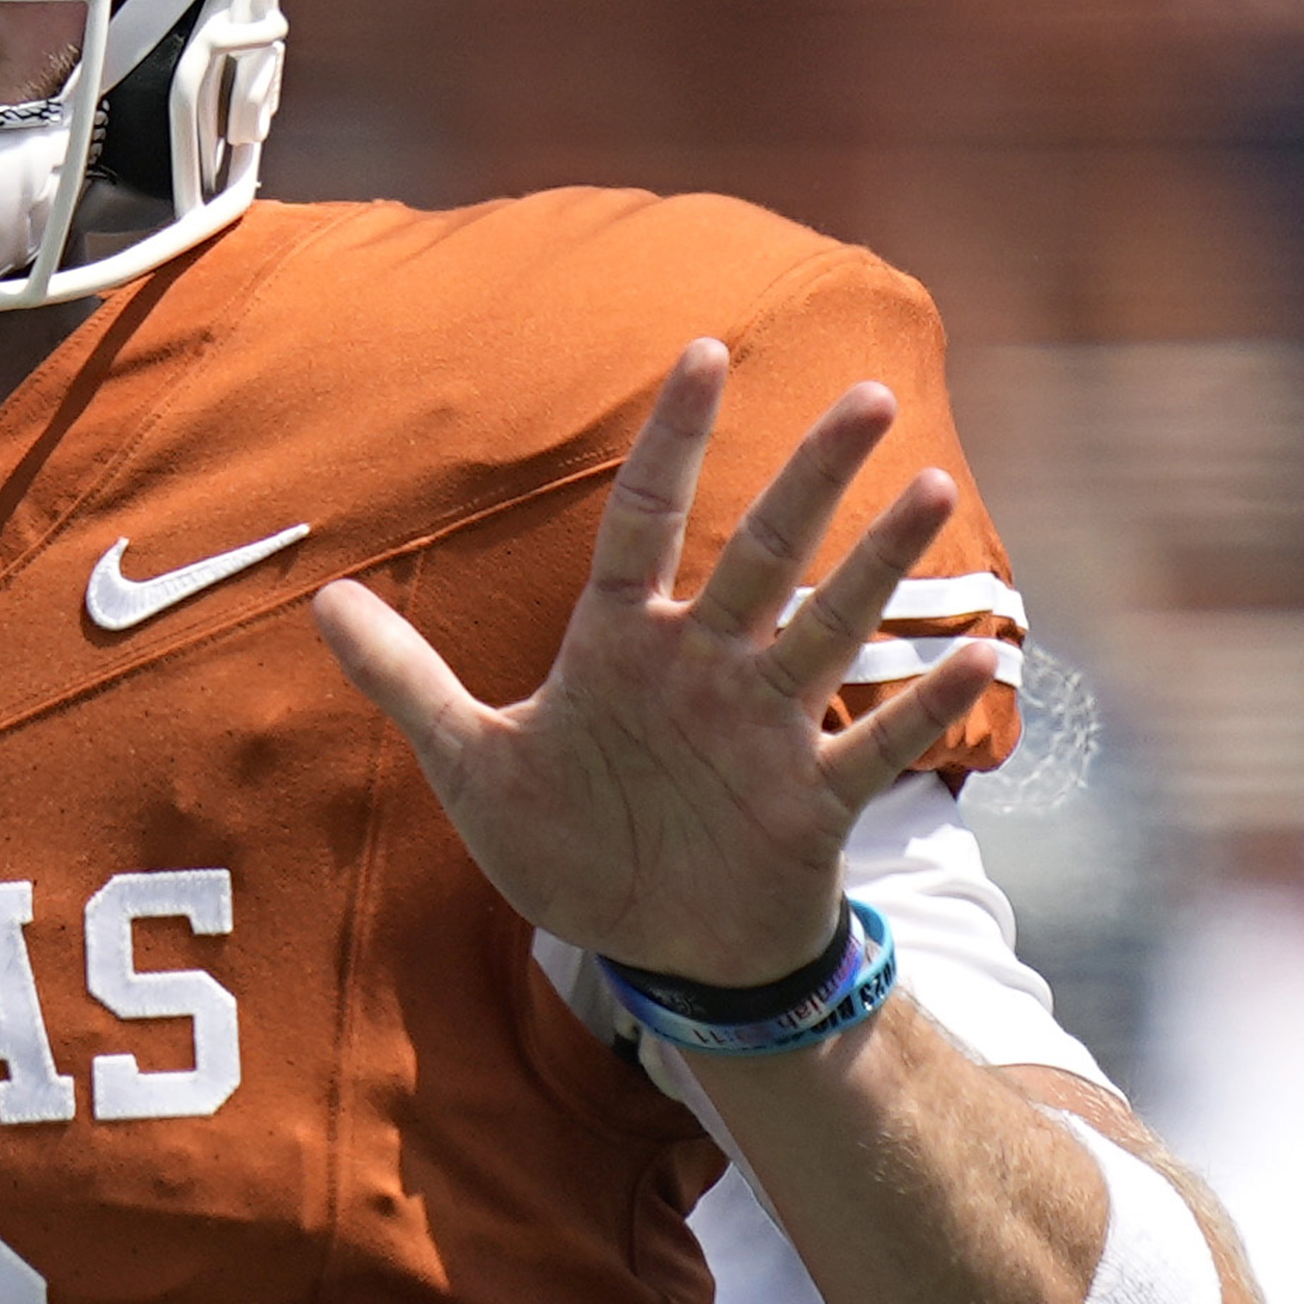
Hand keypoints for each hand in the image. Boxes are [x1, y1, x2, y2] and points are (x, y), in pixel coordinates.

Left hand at [315, 343, 1004, 988]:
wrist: (654, 948)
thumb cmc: (574, 845)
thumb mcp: (473, 766)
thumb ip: (407, 682)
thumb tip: (317, 602)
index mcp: (623, 647)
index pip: (646, 523)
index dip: (671, 445)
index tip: (702, 354)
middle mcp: (706, 670)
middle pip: (761, 556)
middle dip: (808, 479)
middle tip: (864, 392)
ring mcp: (766, 731)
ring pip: (829, 630)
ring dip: (877, 567)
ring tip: (925, 488)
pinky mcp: (812, 802)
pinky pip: (875, 745)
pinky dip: (925, 707)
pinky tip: (985, 652)